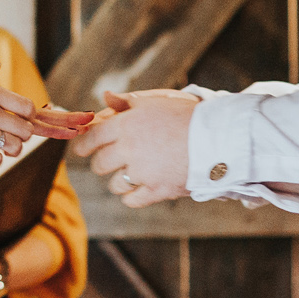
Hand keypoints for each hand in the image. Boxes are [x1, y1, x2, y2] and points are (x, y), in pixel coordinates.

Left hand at [73, 90, 199, 206]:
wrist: (217, 138)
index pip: (91, 138)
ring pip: (114, 184)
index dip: (83, 145)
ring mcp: (142, 172)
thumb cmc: (185, 116)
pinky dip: (132, 196)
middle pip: (99, 164)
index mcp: (126, 125)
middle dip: (102, 163)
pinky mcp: (157, 190)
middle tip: (109, 161)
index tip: (82, 149)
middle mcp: (129, 149)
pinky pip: (131, 200)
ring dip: (119, 180)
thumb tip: (104, 97)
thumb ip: (126, 102)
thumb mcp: (154, 101)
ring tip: (132, 173)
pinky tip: (139, 187)